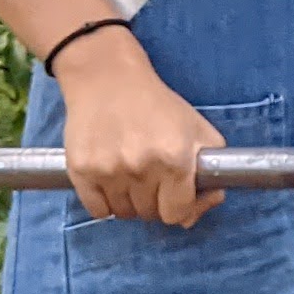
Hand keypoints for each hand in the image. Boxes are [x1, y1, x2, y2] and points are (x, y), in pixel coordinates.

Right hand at [56, 33, 221, 225]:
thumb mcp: (199, 129)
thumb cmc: (158, 106)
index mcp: (175, 158)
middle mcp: (141, 167)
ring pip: (124, 213)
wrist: (107, 79)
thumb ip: (212, 172)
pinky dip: (105, 202)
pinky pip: (97, 210)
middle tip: (153, 179)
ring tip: (131, 175)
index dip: (181, 208)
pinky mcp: (81, 170)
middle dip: (156, 202)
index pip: (178, 213)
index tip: (177, 197)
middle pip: (151, 214)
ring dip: (131, 202)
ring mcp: (108, 170)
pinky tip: (111, 181)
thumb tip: (197, 211)